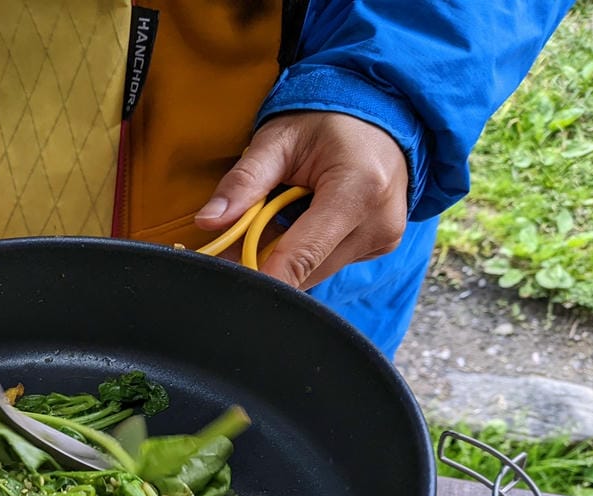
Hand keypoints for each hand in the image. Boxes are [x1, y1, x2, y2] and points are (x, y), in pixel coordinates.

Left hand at [193, 112, 408, 289]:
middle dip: (267, 261)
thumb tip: (207, 222)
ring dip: (287, 257)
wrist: (378, 113)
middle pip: (306, 270)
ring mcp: (384, 237)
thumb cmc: (325, 120)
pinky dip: (307, 252)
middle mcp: (379, 220)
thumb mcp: (277, 139)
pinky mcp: (382, 246)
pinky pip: (329, 263)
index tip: (232, 286)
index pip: (303, 255)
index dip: (263, 278)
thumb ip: (243, 181)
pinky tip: (305, 221)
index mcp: (358, 188)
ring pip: (315, 272)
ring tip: (279, 217)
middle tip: (240, 237)